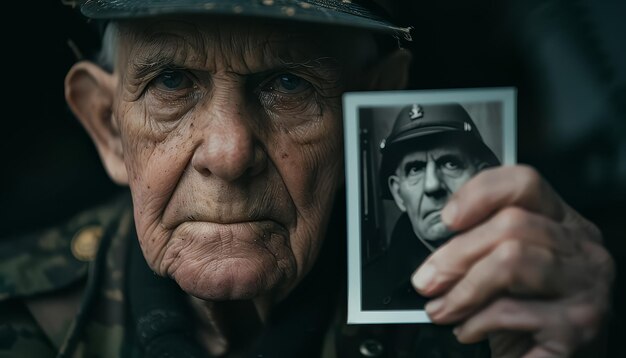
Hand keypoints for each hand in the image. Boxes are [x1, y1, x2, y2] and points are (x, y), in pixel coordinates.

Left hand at [411, 165, 614, 357]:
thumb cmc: (529, 317)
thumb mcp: (509, 274)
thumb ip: (485, 249)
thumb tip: (437, 252)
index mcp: (564, 224)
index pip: (525, 183)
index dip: (480, 193)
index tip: (447, 218)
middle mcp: (583, 249)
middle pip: (511, 224)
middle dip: (455, 255)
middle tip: (427, 280)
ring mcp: (585, 286)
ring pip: (511, 260)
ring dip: (462, 290)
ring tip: (442, 309)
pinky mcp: (577, 326)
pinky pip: (511, 311)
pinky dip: (476, 322)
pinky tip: (467, 330)